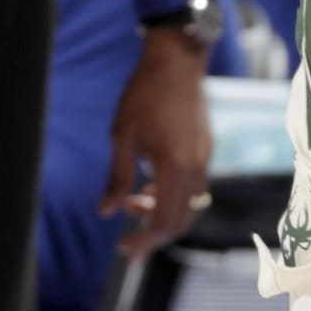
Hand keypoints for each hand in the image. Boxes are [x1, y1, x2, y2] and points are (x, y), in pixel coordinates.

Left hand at [101, 27, 213, 260]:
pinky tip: (150, 186)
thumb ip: (117, 178)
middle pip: (181, 221)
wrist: (177, 62)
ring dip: (163, 215)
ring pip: (190, 206)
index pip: (164, 221)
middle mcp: (196, 168)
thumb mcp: (122, 137)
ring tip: (133, 205)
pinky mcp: (205, 150)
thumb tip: (105, 212)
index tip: (124, 249)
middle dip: (155, 236)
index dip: (144, 240)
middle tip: (128, 241)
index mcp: (174, 167)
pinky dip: (173, 198)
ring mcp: (204, 159)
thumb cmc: (145, 95)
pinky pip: (194, 188)